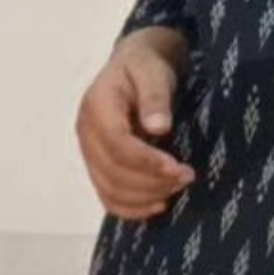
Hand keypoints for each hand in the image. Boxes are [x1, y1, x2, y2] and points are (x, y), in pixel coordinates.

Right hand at [77, 31, 196, 220]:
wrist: (134, 66)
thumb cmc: (145, 67)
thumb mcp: (153, 71)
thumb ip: (155, 97)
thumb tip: (159, 127)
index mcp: (97, 107)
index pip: (117, 145)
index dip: (147, 162)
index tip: (178, 168)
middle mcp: (86, 133)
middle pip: (113, 172)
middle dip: (152, 182)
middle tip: (187, 177)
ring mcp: (89, 152)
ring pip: (110, 190)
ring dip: (145, 197)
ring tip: (177, 188)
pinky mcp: (97, 166)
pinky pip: (108, 197)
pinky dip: (132, 208)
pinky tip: (158, 205)